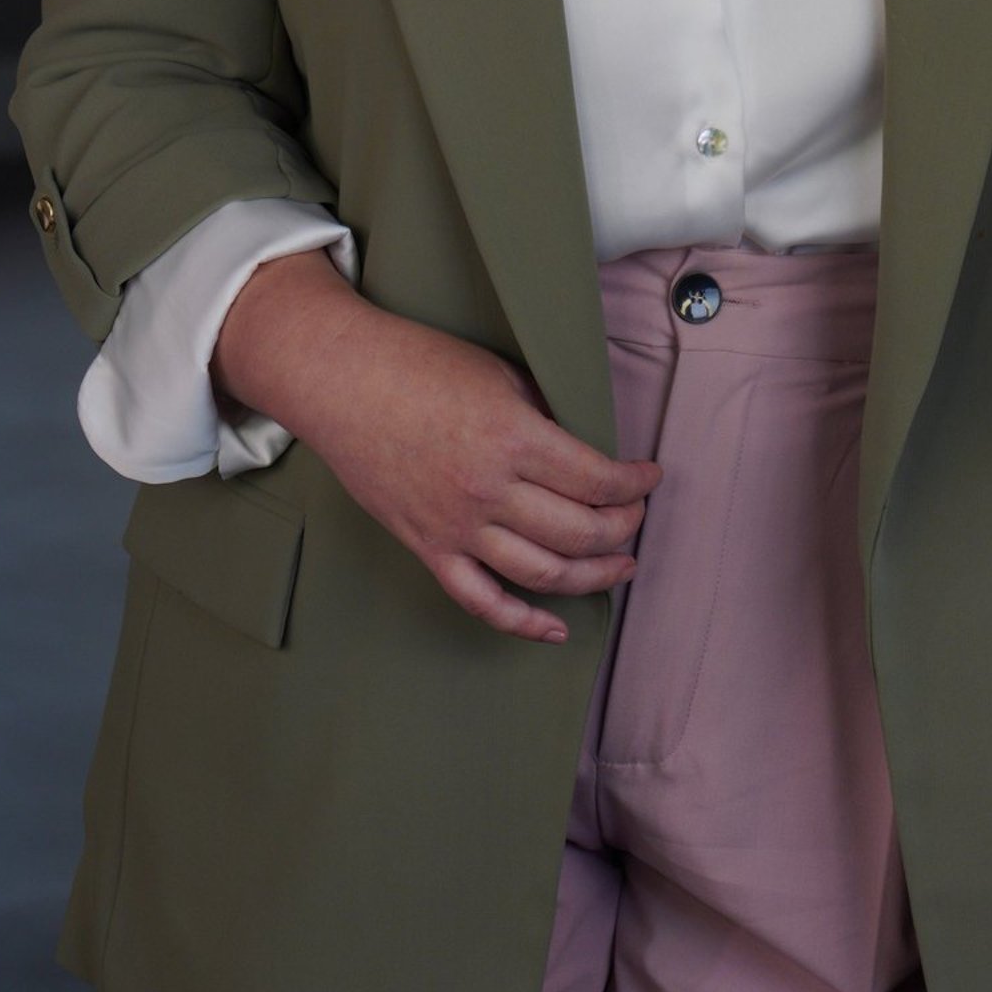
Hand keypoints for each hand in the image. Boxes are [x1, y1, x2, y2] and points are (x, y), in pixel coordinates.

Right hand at [212, 250, 661, 642]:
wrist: (341, 381)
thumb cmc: (418, 363)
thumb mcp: (500, 375)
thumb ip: (543, 417)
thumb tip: (583, 450)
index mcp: (514, 438)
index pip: (597, 479)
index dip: (635, 484)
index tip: (650, 478)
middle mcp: (490, 491)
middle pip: (580, 532)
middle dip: (623, 528)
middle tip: (636, 516)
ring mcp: (457, 526)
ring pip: (542, 573)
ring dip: (592, 575)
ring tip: (618, 564)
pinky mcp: (428, 547)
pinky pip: (481, 600)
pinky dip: (522, 623)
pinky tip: (555, 628)